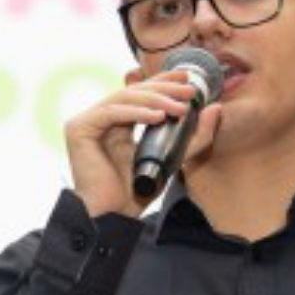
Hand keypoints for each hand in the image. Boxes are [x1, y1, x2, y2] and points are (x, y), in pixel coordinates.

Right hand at [64, 69, 222, 218]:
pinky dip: (136, 112)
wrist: (113, 216)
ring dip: (155, 99)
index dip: (163, 82)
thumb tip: (215, 108)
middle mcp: (100, 118)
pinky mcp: (78, 129)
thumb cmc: (136, 192)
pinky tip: (158, 117)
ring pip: (124, 98)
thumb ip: (194, 137)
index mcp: (117, 123)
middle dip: (164, 88)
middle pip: (133, 91)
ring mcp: (87, 122)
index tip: (187, 78)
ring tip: (180, 107)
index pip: (140, 94)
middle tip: (189, 91)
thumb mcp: (174, 159)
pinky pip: (111, 113)